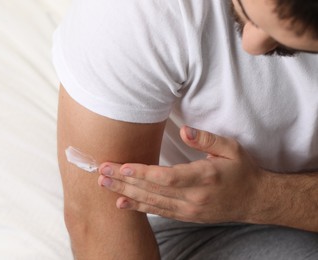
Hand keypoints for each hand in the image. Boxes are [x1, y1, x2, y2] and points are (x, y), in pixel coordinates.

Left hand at [97, 126, 267, 222]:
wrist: (254, 200)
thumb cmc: (242, 171)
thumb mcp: (231, 148)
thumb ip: (206, 139)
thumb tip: (184, 130)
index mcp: (204, 176)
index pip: (167, 177)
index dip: (142, 173)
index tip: (121, 167)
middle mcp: (194, 197)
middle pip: (153, 190)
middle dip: (124, 181)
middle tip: (101, 173)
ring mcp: (189, 209)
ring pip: (152, 203)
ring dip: (126, 194)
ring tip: (104, 185)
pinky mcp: (186, 215)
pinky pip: (159, 212)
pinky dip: (139, 208)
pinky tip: (122, 204)